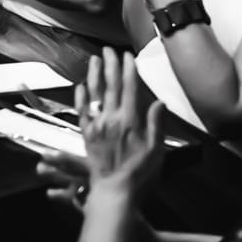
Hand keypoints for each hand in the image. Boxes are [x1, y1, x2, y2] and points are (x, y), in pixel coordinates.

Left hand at [75, 50, 166, 202]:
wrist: (115, 192)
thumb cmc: (140, 175)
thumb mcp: (157, 151)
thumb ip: (157, 125)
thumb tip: (160, 102)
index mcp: (130, 120)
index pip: (129, 88)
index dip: (128, 70)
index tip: (127, 55)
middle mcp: (111, 118)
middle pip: (110, 86)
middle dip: (110, 65)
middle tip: (108, 49)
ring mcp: (96, 125)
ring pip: (94, 94)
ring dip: (94, 75)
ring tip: (94, 59)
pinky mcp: (86, 135)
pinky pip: (82, 111)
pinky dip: (81, 97)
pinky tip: (81, 87)